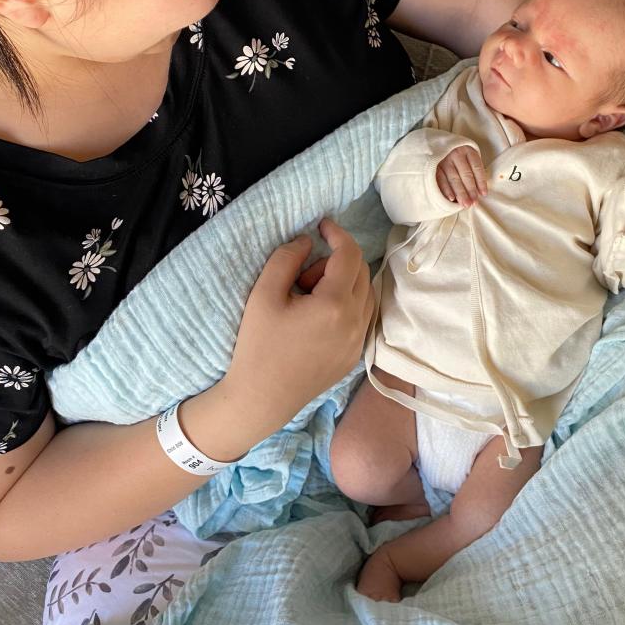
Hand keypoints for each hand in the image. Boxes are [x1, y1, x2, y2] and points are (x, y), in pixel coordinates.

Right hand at [230, 218, 373, 408]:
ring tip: (308, 296)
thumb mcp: (263, 295)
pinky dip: (348, 303)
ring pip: (365, 293)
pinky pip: (363, 316)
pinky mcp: (355, 356)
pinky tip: (318, 314)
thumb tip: (307, 241)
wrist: (261, 399)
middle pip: (361, 271)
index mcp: (336, 305)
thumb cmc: (258, 346)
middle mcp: (356, 322)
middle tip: (302, 275)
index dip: (337, 233)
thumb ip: (286, 259)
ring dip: (343, 283)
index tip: (322, 225)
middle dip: (335, 261)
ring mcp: (359, 342)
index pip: (349, 254)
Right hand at [436, 145, 487, 207]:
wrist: (438, 145)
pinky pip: (441, 179)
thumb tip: (480, 191)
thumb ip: (474, 170)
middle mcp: (457, 154)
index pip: (477, 167)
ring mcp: (445, 159)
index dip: (481, 182)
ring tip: (465, 204)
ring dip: (460, 193)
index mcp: (468, 150)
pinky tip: (452, 198)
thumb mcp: (469, 157)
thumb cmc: (459, 156)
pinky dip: (446, 189)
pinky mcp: (434, 165)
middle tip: (474, 203)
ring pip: (454, 178)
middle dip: (471, 190)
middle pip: (466, 174)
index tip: (483, 194)